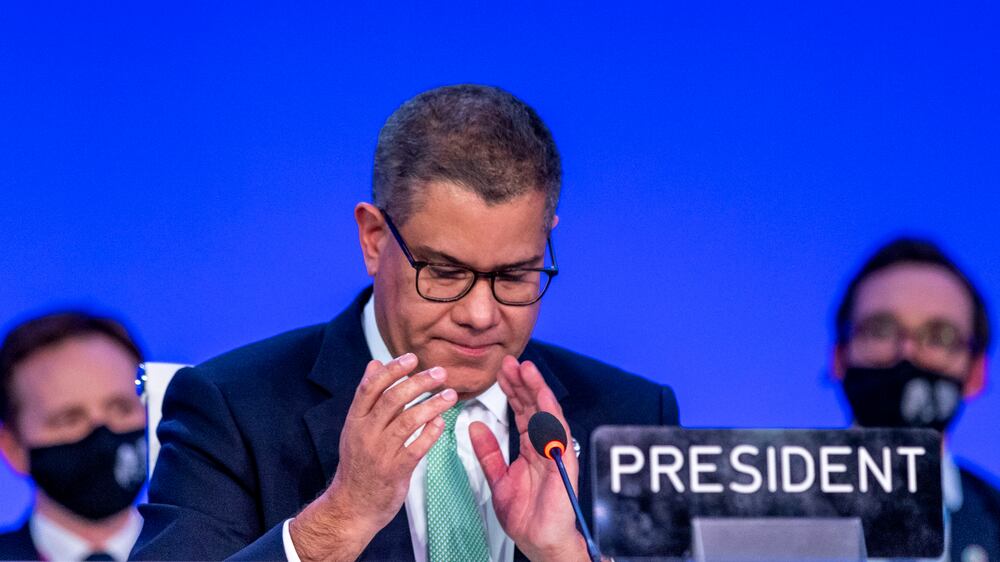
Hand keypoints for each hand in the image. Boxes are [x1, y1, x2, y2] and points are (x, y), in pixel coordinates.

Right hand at [291, 353, 456, 560]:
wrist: (351, 506)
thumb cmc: (358, 463)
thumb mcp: (355, 428)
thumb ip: (367, 397)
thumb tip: (374, 363)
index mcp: (355, 420)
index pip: (371, 387)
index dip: (392, 370)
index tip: (413, 358)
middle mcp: (365, 433)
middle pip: (393, 399)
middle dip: (419, 382)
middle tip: (440, 373)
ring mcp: (380, 452)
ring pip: (408, 420)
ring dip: (432, 405)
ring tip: (450, 395)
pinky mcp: (395, 471)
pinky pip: (416, 447)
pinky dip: (430, 433)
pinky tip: (441, 422)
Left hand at [470, 355, 588, 561]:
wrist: (539, 540)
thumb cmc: (525, 516)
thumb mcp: (497, 478)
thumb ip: (488, 451)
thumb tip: (475, 426)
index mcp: (530, 448)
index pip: (521, 411)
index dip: (512, 390)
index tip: (501, 371)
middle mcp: (545, 445)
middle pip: (534, 406)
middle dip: (522, 382)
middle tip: (509, 361)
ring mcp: (556, 451)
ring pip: (547, 412)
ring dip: (537, 389)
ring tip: (525, 368)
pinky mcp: (564, 460)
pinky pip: (558, 432)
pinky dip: (550, 412)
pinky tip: (541, 395)